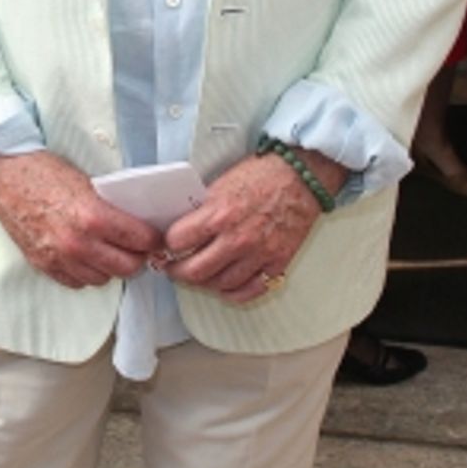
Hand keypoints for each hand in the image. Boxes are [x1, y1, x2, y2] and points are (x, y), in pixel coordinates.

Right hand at [0, 147, 160, 289]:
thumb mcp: (88, 183)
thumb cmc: (44, 171)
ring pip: (102, 278)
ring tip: (109, 250)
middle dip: (137, 257)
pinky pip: (76, 282)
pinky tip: (86, 256)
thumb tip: (138, 226)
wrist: (3, 174)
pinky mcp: (43, 265)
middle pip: (127, 268)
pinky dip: (86, 272)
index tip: (155, 237)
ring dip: (110, 267)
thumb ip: (112, 209)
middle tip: (137, 247)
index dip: (153, 239)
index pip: (141, 241)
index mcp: (94, 217)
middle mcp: (78, 243)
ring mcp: (59, 258)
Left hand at [160, 149, 345, 304]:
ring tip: (199, 275)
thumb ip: (201, 209)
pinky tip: (225, 286)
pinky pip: (249, 291)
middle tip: (173, 269)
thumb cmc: (263, 174)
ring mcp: (258, 254)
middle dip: (177, 272)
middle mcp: (236, 238)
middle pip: (194, 272)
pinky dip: (232, 293)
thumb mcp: (221, 183)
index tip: (165, 247)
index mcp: (218, 213)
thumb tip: (180, 227)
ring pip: (219, 284)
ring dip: (204, 283)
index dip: (166, 245)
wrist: (302, 175)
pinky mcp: (277, 263)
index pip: (177, 242)